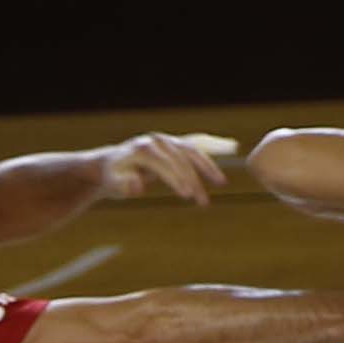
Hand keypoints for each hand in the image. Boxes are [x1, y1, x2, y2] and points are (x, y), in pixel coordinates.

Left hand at [101, 132, 236, 205]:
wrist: (113, 164)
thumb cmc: (115, 177)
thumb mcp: (114, 184)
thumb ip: (123, 185)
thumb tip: (136, 185)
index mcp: (142, 149)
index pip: (163, 162)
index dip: (175, 177)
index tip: (186, 194)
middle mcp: (156, 140)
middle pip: (179, 158)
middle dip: (192, 179)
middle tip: (202, 201)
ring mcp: (167, 140)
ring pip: (191, 151)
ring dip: (207, 167)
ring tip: (221, 183)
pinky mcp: (174, 144)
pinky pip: (196, 145)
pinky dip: (212, 150)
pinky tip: (230, 149)